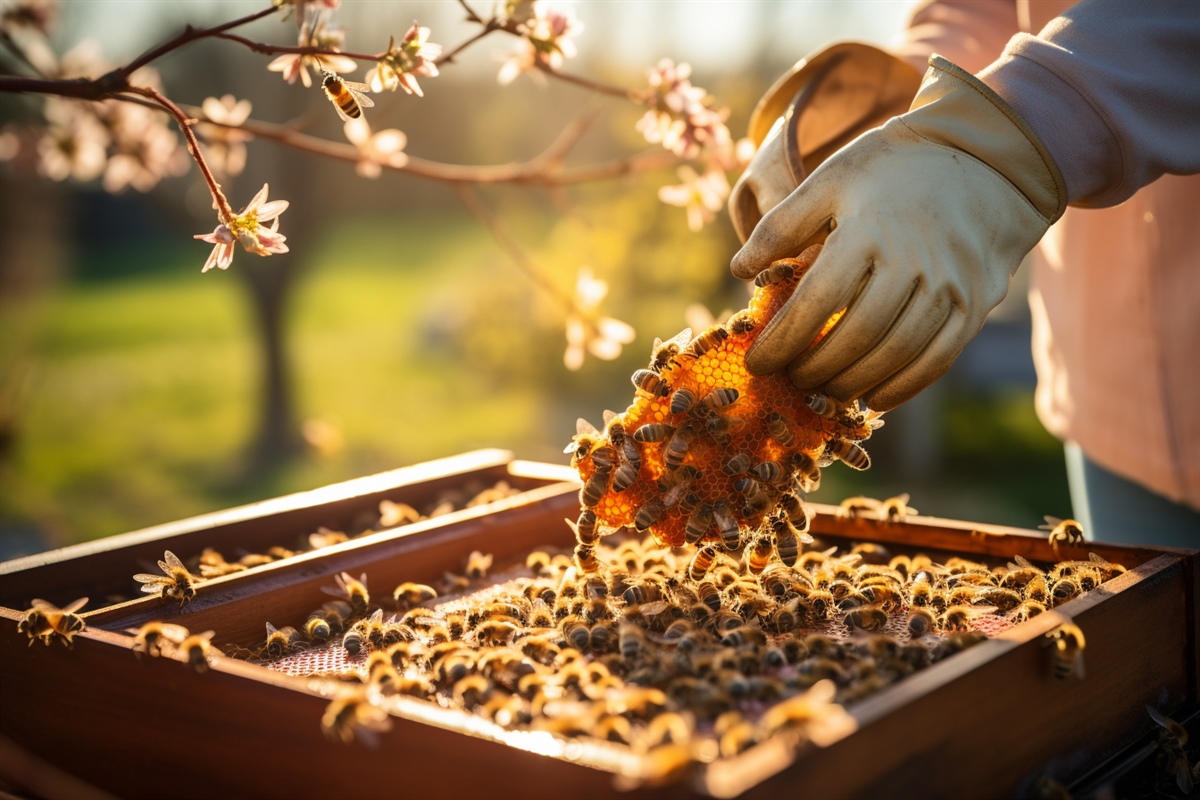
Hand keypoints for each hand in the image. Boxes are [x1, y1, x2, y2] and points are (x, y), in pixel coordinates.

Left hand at [731, 57, 1065, 410]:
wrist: (982, 162)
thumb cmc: (889, 172)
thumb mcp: (830, 180)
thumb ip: (782, 225)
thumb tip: (740, 270)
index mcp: (870, 229)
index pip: (818, 300)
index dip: (784, 339)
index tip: (757, 363)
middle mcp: (915, 260)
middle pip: (858, 335)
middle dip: (816, 367)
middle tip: (791, 379)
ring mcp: (951, 285)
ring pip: (897, 354)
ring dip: (853, 381)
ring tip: (824, 388)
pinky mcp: (976, 304)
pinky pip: (938, 360)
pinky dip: (902, 387)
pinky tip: (873, 396)